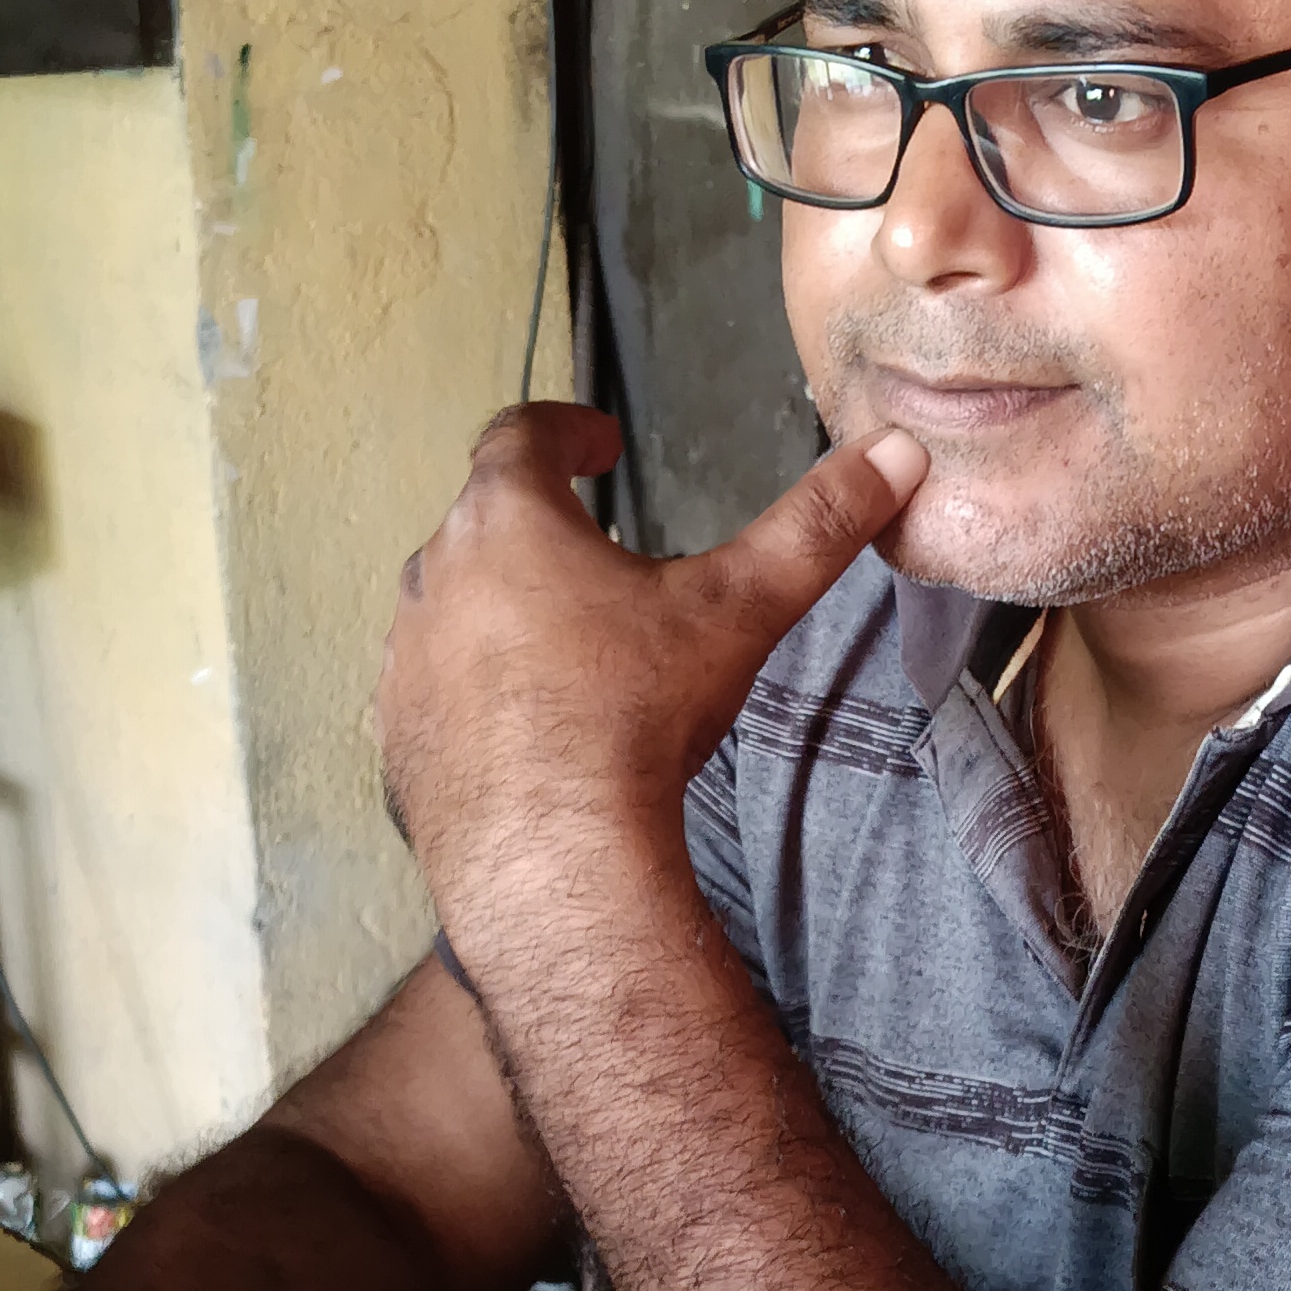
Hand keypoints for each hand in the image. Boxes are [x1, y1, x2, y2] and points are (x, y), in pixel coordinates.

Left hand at [379, 403, 923, 956]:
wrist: (550, 859)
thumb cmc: (636, 716)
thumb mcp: (738, 609)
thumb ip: (816, 526)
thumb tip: (896, 453)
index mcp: (507, 519)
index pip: (521, 435)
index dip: (567, 431)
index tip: (599, 446)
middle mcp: (435, 574)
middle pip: (484, 521)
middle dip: (539, 527)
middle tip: (594, 552)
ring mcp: (404, 657)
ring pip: (452, 605)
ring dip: (499, 608)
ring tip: (562, 642)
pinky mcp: (394, 732)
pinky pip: (433, 688)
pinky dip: (473, 689)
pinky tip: (522, 723)